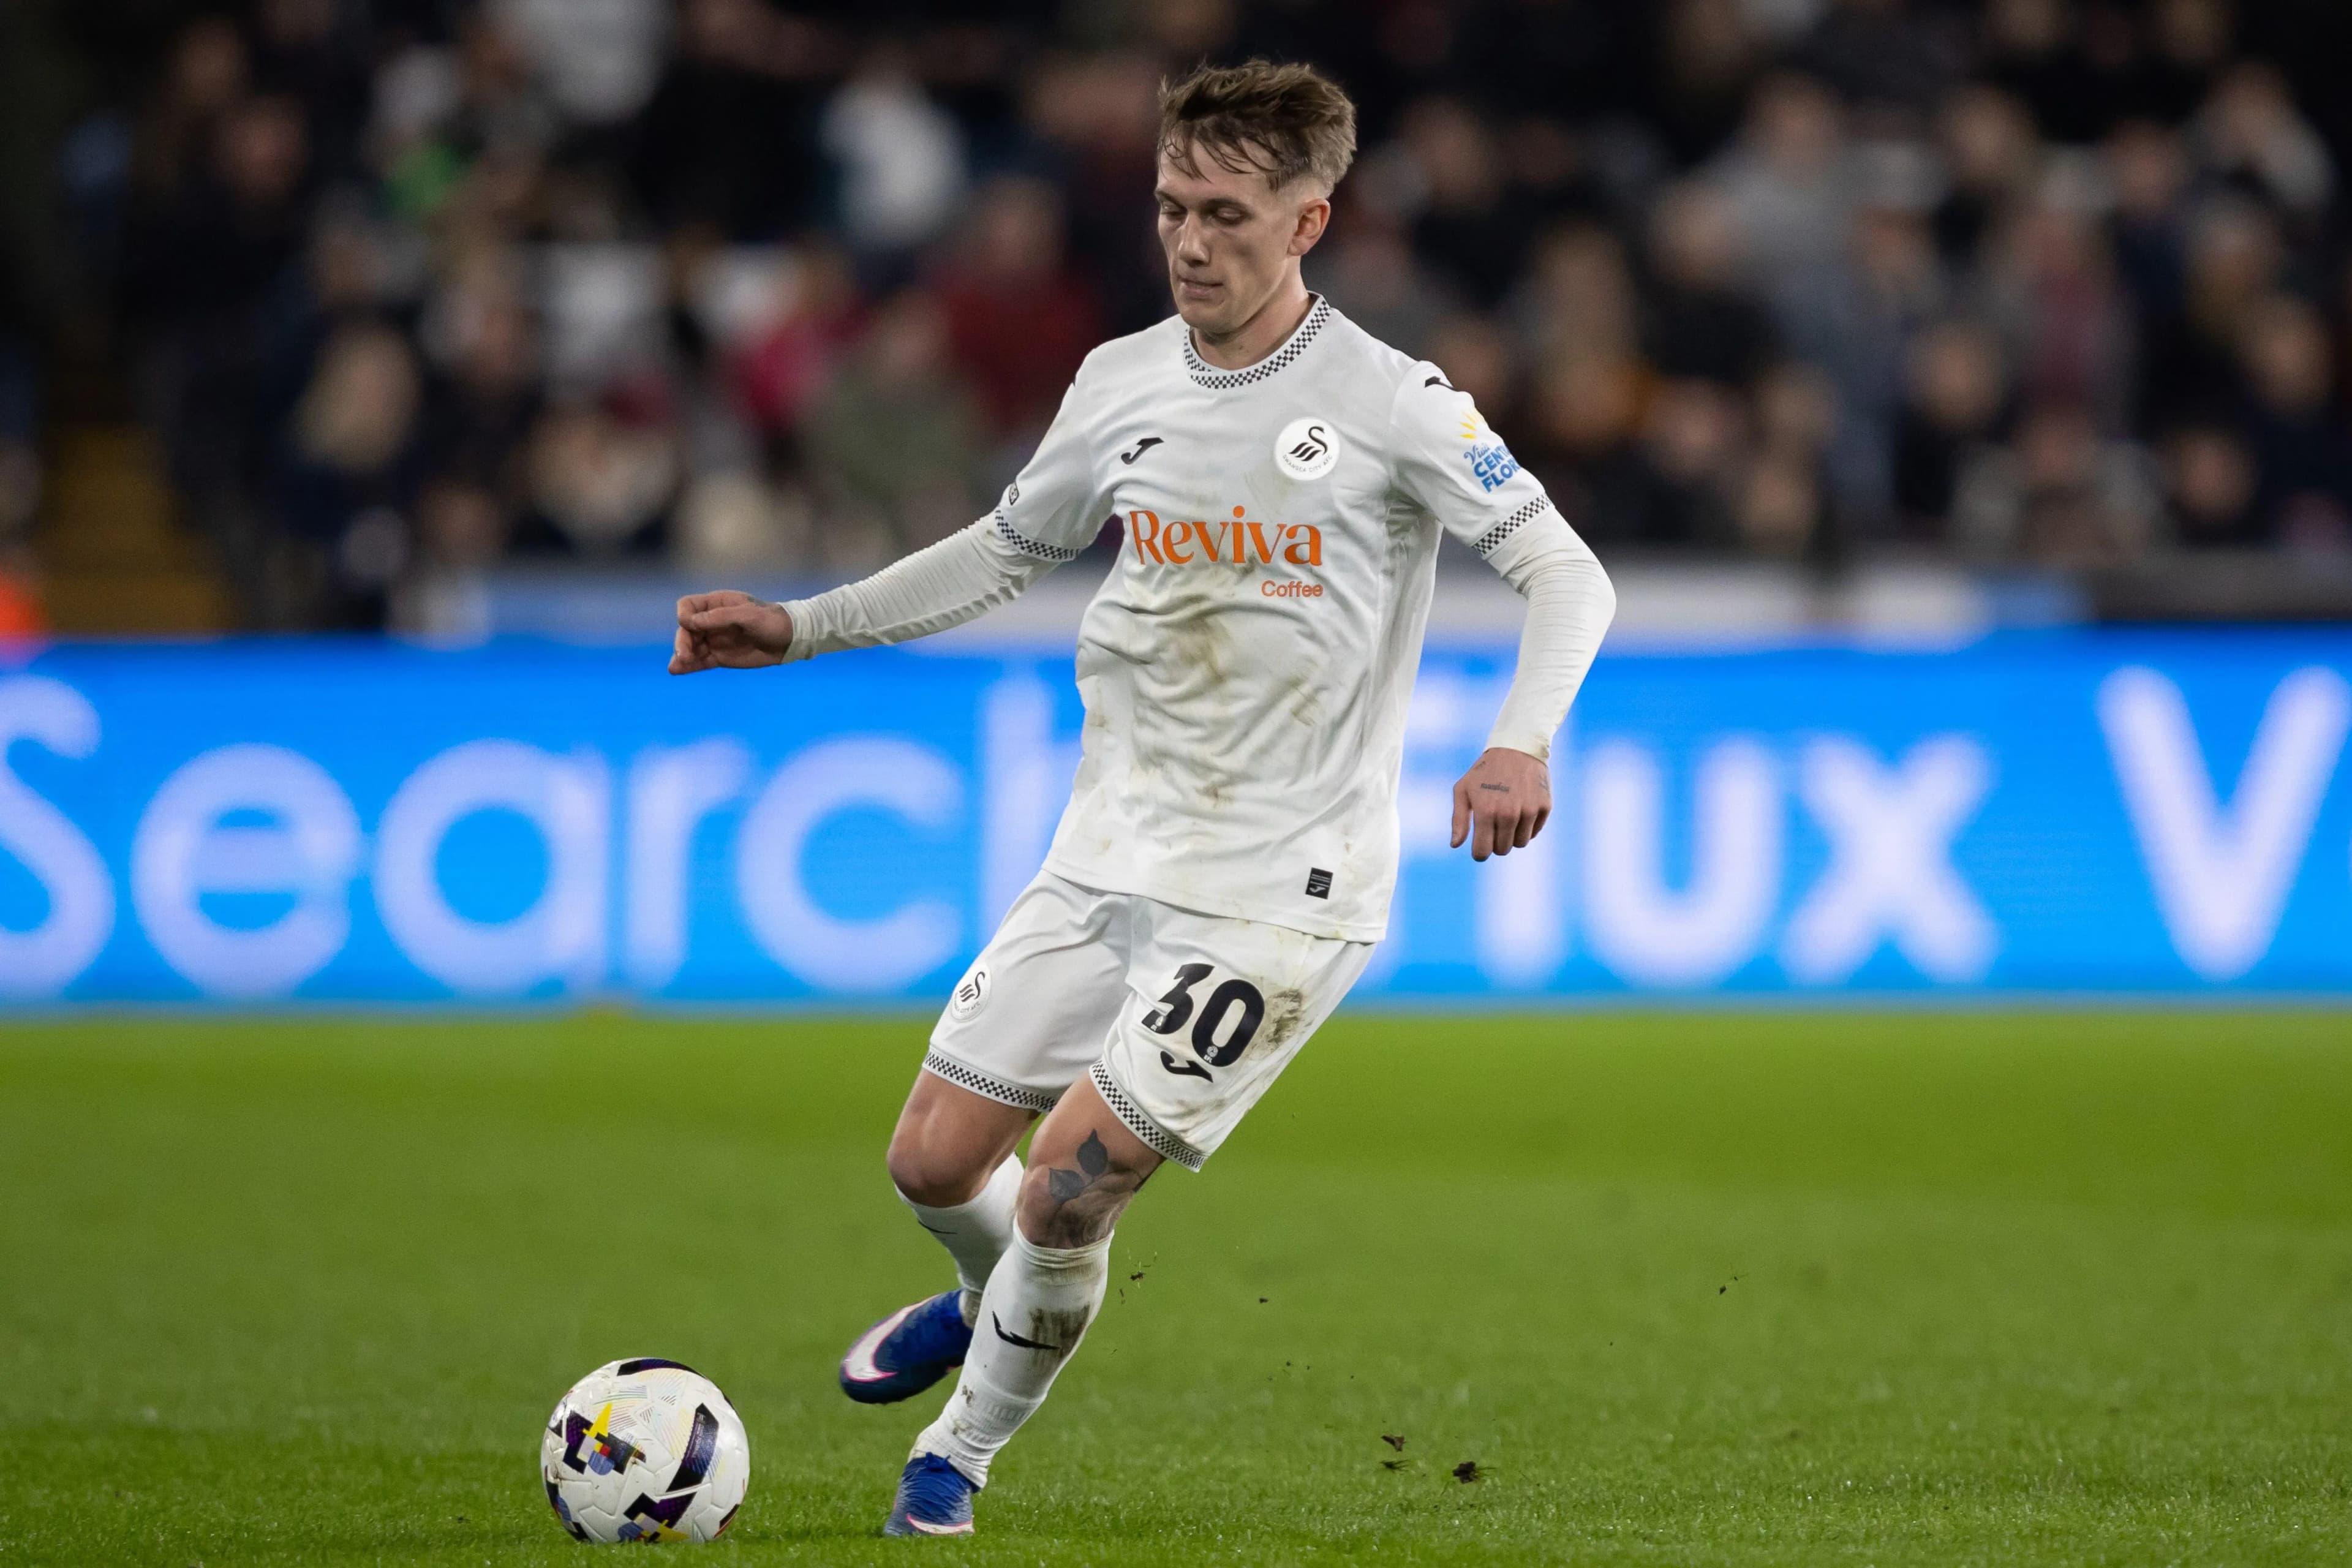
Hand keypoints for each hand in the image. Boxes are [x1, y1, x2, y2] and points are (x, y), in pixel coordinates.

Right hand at [669, 591, 793, 673]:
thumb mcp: (748, 616)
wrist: (790, 640)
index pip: (688, 606)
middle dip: (682, 641)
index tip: (690, 626)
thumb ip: (720, 618)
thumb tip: (689, 622)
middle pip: (686, 629)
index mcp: (717, 604)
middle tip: (685, 656)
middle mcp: (711, 621)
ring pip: (690, 646)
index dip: (685, 616)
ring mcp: (714, 640)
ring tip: (676, 667)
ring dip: (681, 655)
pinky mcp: (720, 657)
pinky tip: (677, 670)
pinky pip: (700, 661)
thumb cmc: (772, 621)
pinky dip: (689, 666)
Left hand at [1451, 747, 1550, 861]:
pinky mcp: (1544, 807)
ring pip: (1520, 843)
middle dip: (1496, 843)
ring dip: (1512, 835)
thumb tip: (1455, 846)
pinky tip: (1521, 808)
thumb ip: (1459, 820)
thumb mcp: (1463, 790)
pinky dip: (1527, 826)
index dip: (1480, 853)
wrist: (1516, 748)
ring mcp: (1529, 811)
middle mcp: (1508, 814)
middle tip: (1494, 824)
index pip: (1482, 852)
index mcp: (1486, 812)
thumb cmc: (1484, 772)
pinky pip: (1534, 832)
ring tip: (1507, 815)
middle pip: (1502, 850)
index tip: (1480, 846)